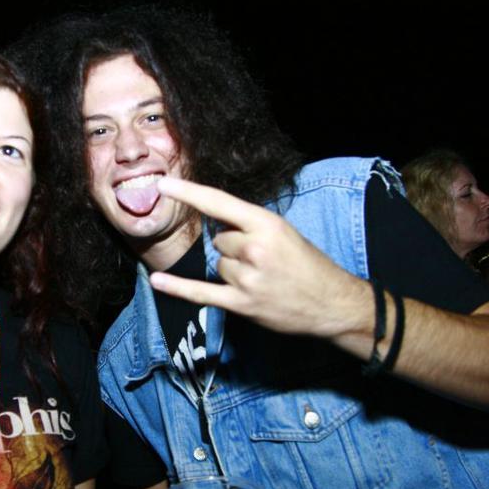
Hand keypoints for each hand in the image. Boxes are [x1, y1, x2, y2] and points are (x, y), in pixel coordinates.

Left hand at [150, 177, 368, 337]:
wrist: (331, 304)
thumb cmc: (307, 264)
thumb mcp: (284, 232)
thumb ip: (249, 224)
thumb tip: (215, 218)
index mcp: (266, 224)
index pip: (219, 203)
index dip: (188, 193)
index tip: (163, 185)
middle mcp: (254, 249)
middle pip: (218, 239)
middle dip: (234, 247)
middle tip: (264, 260)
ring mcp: (247, 278)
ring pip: (217, 264)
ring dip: (232, 270)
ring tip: (262, 278)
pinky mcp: (241, 303)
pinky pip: (201, 292)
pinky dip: (178, 288)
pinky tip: (157, 281)